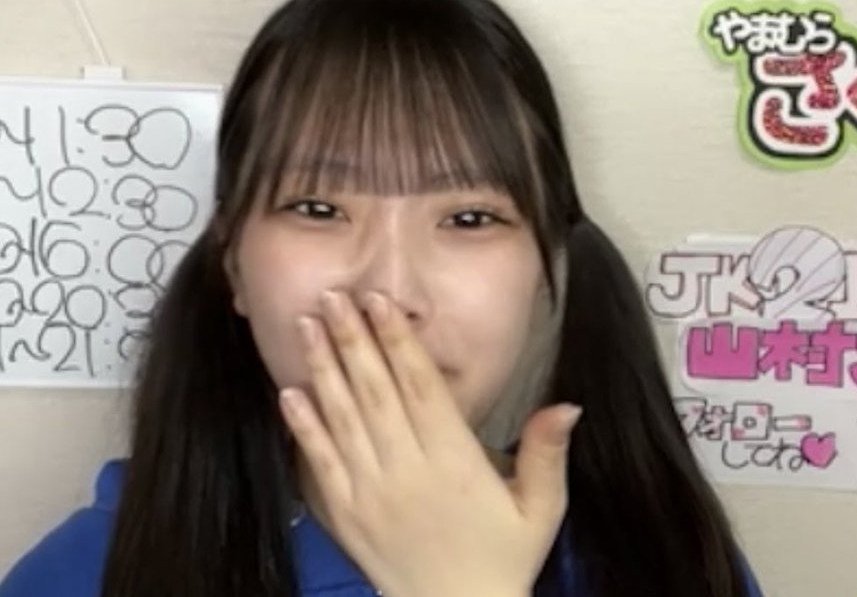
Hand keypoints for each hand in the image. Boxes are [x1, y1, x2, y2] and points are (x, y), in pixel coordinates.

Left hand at [278, 289, 582, 596]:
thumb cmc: (503, 560)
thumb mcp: (542, 509)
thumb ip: (547, 453)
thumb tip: (567, 404)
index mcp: (456, 463)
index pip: (422, 388)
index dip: (398, 341)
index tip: (381, 301)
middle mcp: (409, 472)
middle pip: (375, 393)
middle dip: (352, 339)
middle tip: (332, 295)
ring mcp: (372, 493)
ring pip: (343, 419)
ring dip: (323, 369)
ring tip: (305, 325)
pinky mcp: (347, 515)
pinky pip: (320, 464)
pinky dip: (303, 427)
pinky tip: (289, 393)